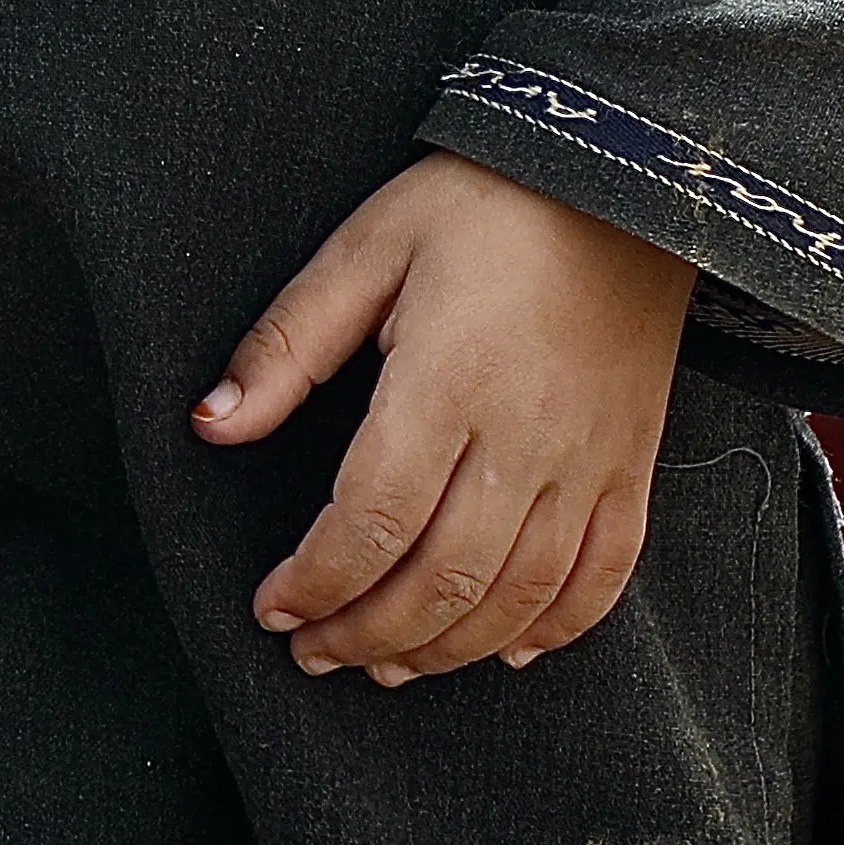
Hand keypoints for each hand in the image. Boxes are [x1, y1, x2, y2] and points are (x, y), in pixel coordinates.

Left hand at [195, 155, 695, 686]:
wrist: (623, 180)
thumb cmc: (480, 206)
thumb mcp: (367, 247)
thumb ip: (288, 344)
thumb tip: (210, 422)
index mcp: (448, 383)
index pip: (374, 521)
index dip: (316, 582)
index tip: (271, 609)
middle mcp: (526, 440)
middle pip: (443, 581)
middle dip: (366, 633)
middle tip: (312, 652)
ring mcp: (590, 462)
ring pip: (519, 598)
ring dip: (445, 649)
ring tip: (385, 664)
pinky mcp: (633, 466)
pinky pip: (603, 577)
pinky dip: (553, 630)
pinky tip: (504, 650)